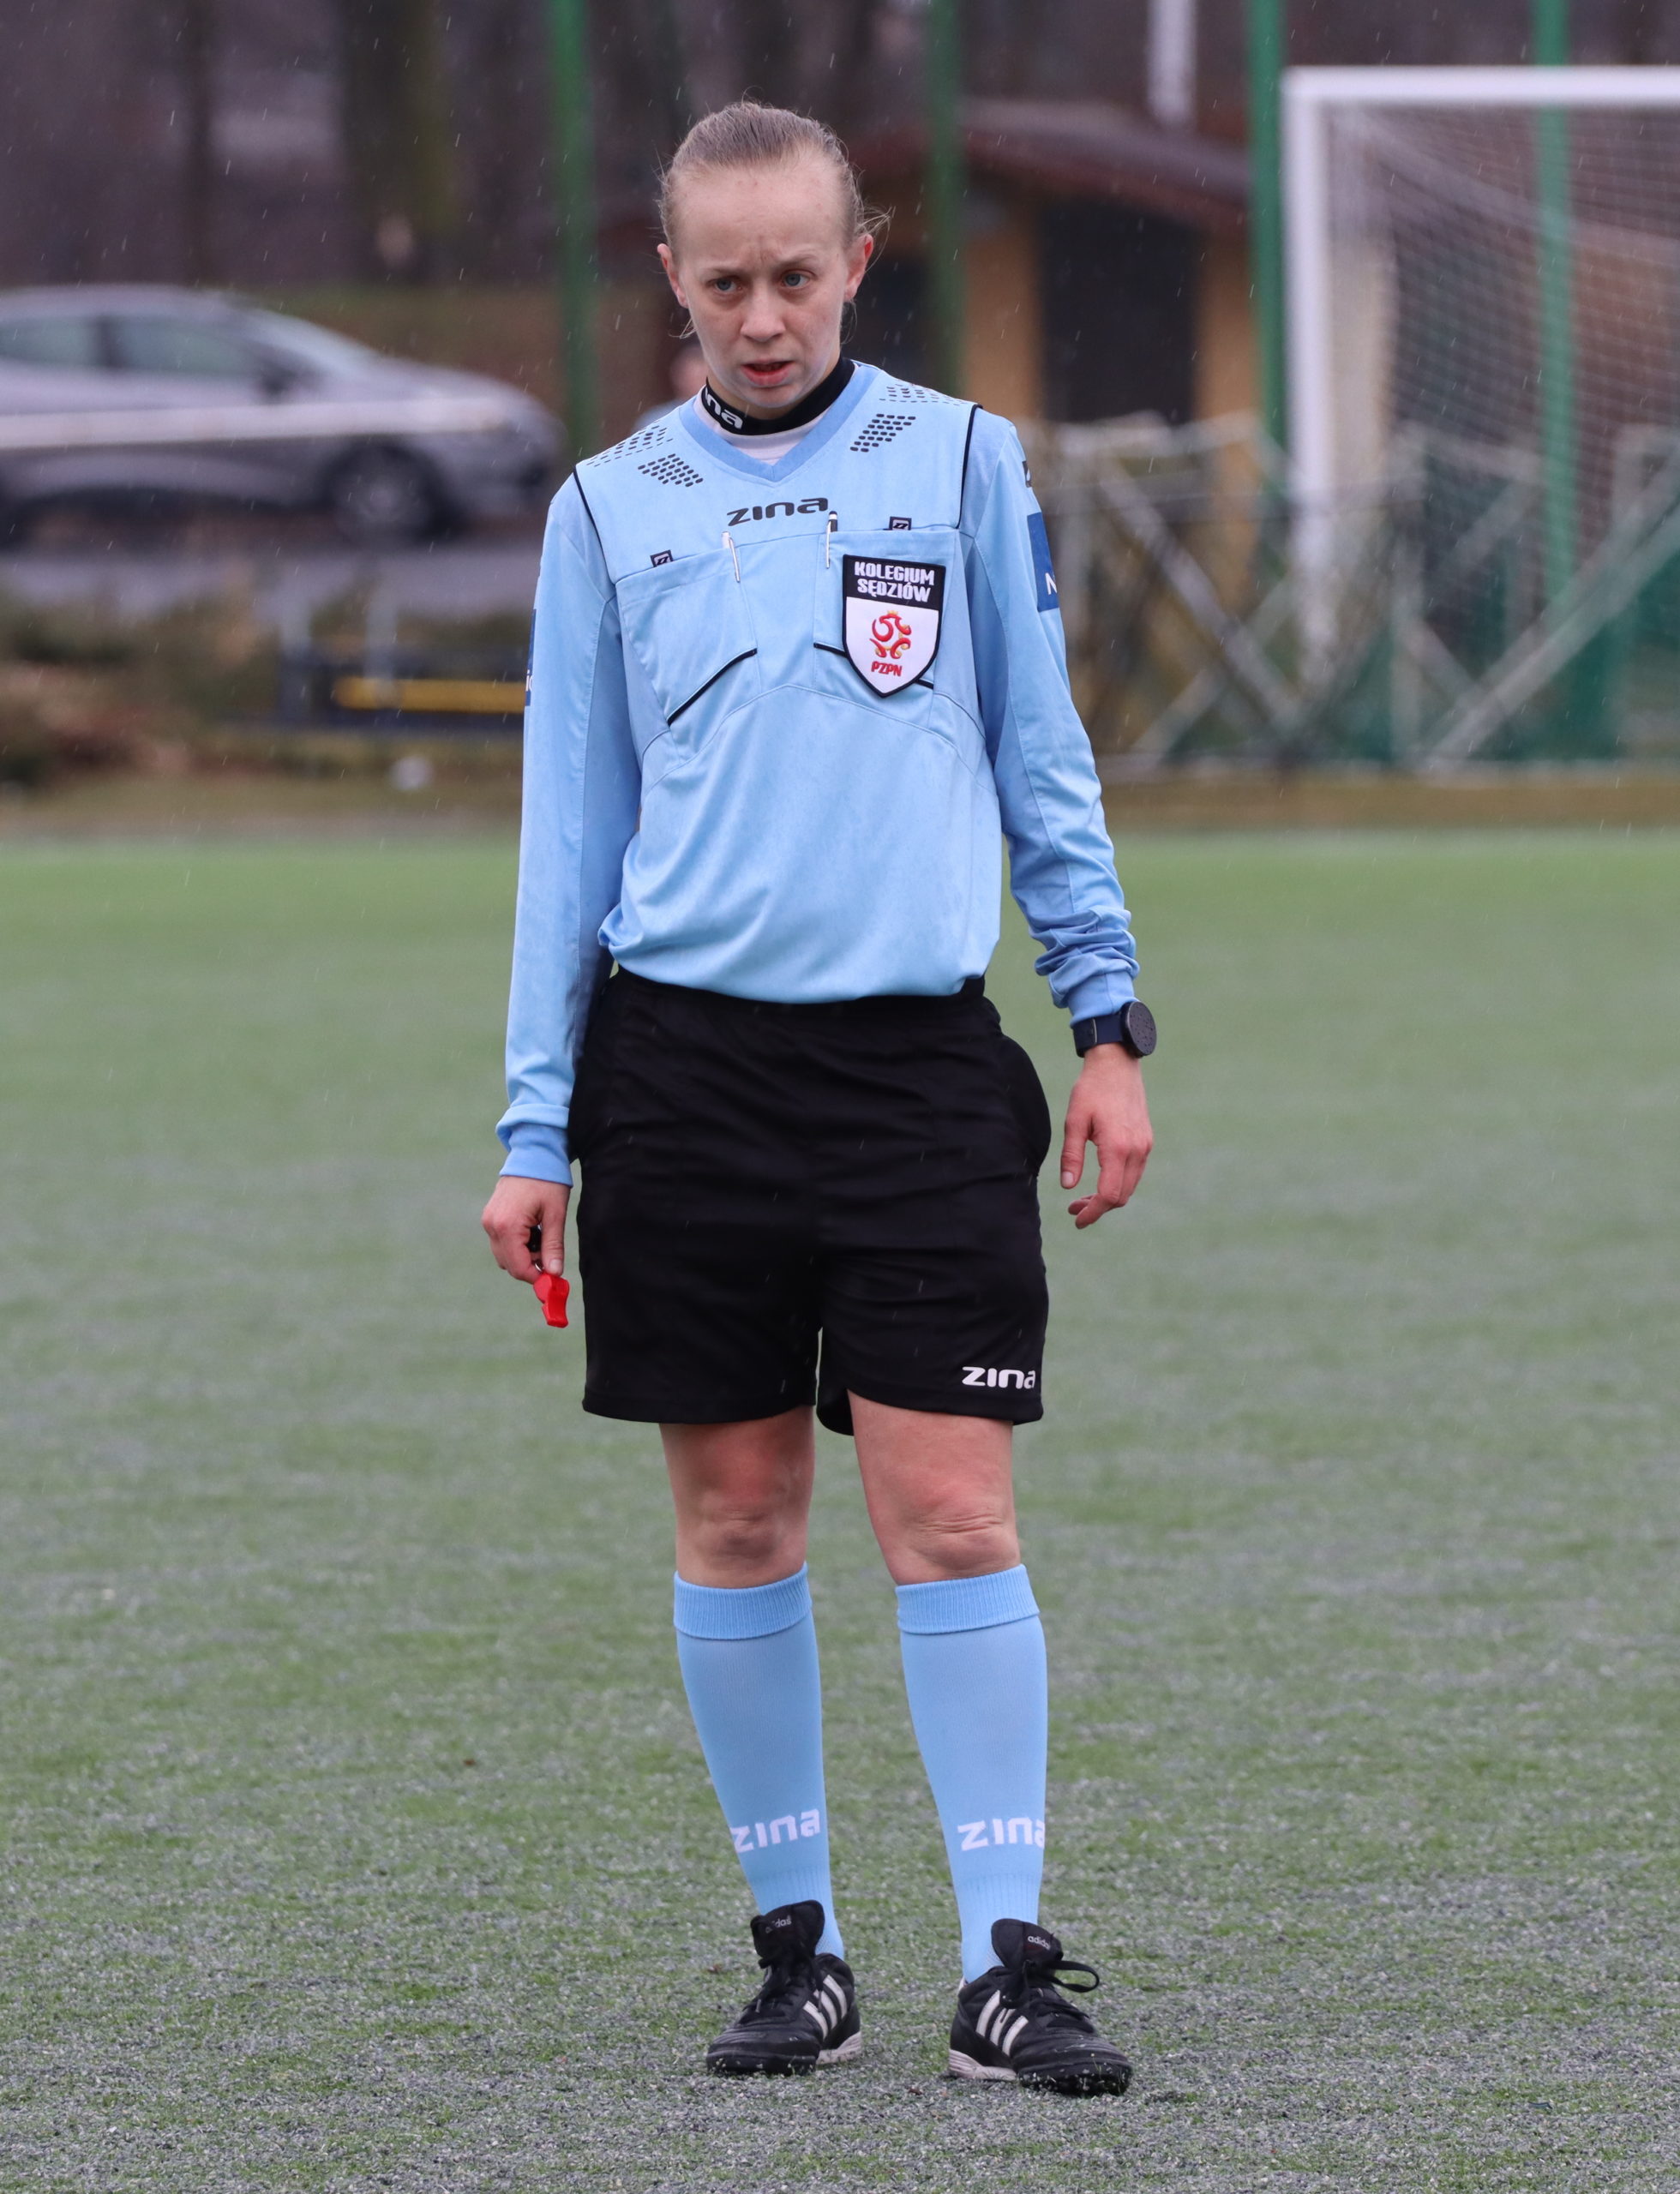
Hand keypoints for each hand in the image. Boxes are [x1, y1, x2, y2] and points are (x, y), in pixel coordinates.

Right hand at [482, 1175, 570, 1282]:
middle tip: (550, 1253)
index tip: (553, 1279)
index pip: (518, 1267)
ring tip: (541, 1234)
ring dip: (523, 1255)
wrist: (533, 1154)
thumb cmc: (547, 1181)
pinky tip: (532, 1229)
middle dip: (530, 1265)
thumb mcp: (555, 1215)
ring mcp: (488, 1221)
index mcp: (508, 1226)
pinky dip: (517, 1244)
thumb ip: (553, 1246)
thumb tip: (555, 1274)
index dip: (536, 1277)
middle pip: (509, 1264)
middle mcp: (492, 1225)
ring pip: (504, 1255)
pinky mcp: (489, 1217)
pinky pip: (501, 1242)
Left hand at [1059, 1045, 1152, 1228]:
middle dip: (1098, 1208)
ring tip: (1083, 1198)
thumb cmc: (1092, 1089)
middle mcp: (1137, 1150)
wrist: (1117, 1064)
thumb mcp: (1074, 1121)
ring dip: (1108, 1197)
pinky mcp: (1146, 1141)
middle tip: (1074, 1209)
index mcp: (1118, 1147)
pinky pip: (1134, 1173)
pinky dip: (1118, 1183)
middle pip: (1121, 1196)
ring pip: (1129, 1186)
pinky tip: (1100, 1180)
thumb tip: (1067, 1187)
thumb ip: (1071, 1155)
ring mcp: (1145, 1146)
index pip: (1109, 1195)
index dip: (1093, 1212)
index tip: (1077, 1220)